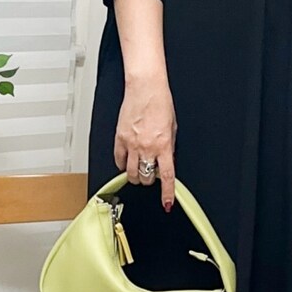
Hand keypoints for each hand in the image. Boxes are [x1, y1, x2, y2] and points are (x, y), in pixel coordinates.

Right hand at [113, 71, 176, 209]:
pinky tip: (127, 161)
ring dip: (136, 176)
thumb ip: (169, 147)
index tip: (167, 203)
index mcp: (163, 145)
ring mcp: (131, 144)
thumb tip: (166, 161)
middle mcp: (147, 147)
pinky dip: (122, 165)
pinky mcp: (119, 138)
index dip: (167, 193)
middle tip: (151, 173)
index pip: (167, 176)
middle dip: (150, 179)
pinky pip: (119, 160)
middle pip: (146, 177)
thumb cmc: (160, 103)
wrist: (145, 88)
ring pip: (130, 173)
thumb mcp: (172, 128)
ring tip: (139, 170)